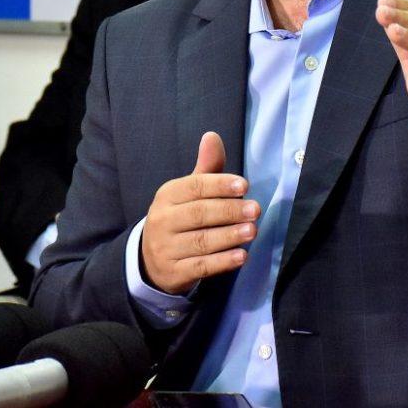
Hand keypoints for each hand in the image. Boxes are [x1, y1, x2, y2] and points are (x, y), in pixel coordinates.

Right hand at [140, 132, 258, 294]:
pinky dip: (222, 261)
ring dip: (229, 236)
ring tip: (253, 231)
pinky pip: (201, 266)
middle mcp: (163, 220)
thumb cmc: (179, 219)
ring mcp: (166, 248)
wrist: (152, 260)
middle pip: (199, 214)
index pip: (194, 187)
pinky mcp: (174, 272)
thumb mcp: (188, 193)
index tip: (244, 186)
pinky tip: (242, 256)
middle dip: (230, 211)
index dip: (220, 185)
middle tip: (256, 210)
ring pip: (201, 241)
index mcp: (167, 195)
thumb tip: (212, 136)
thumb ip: (205, 169)